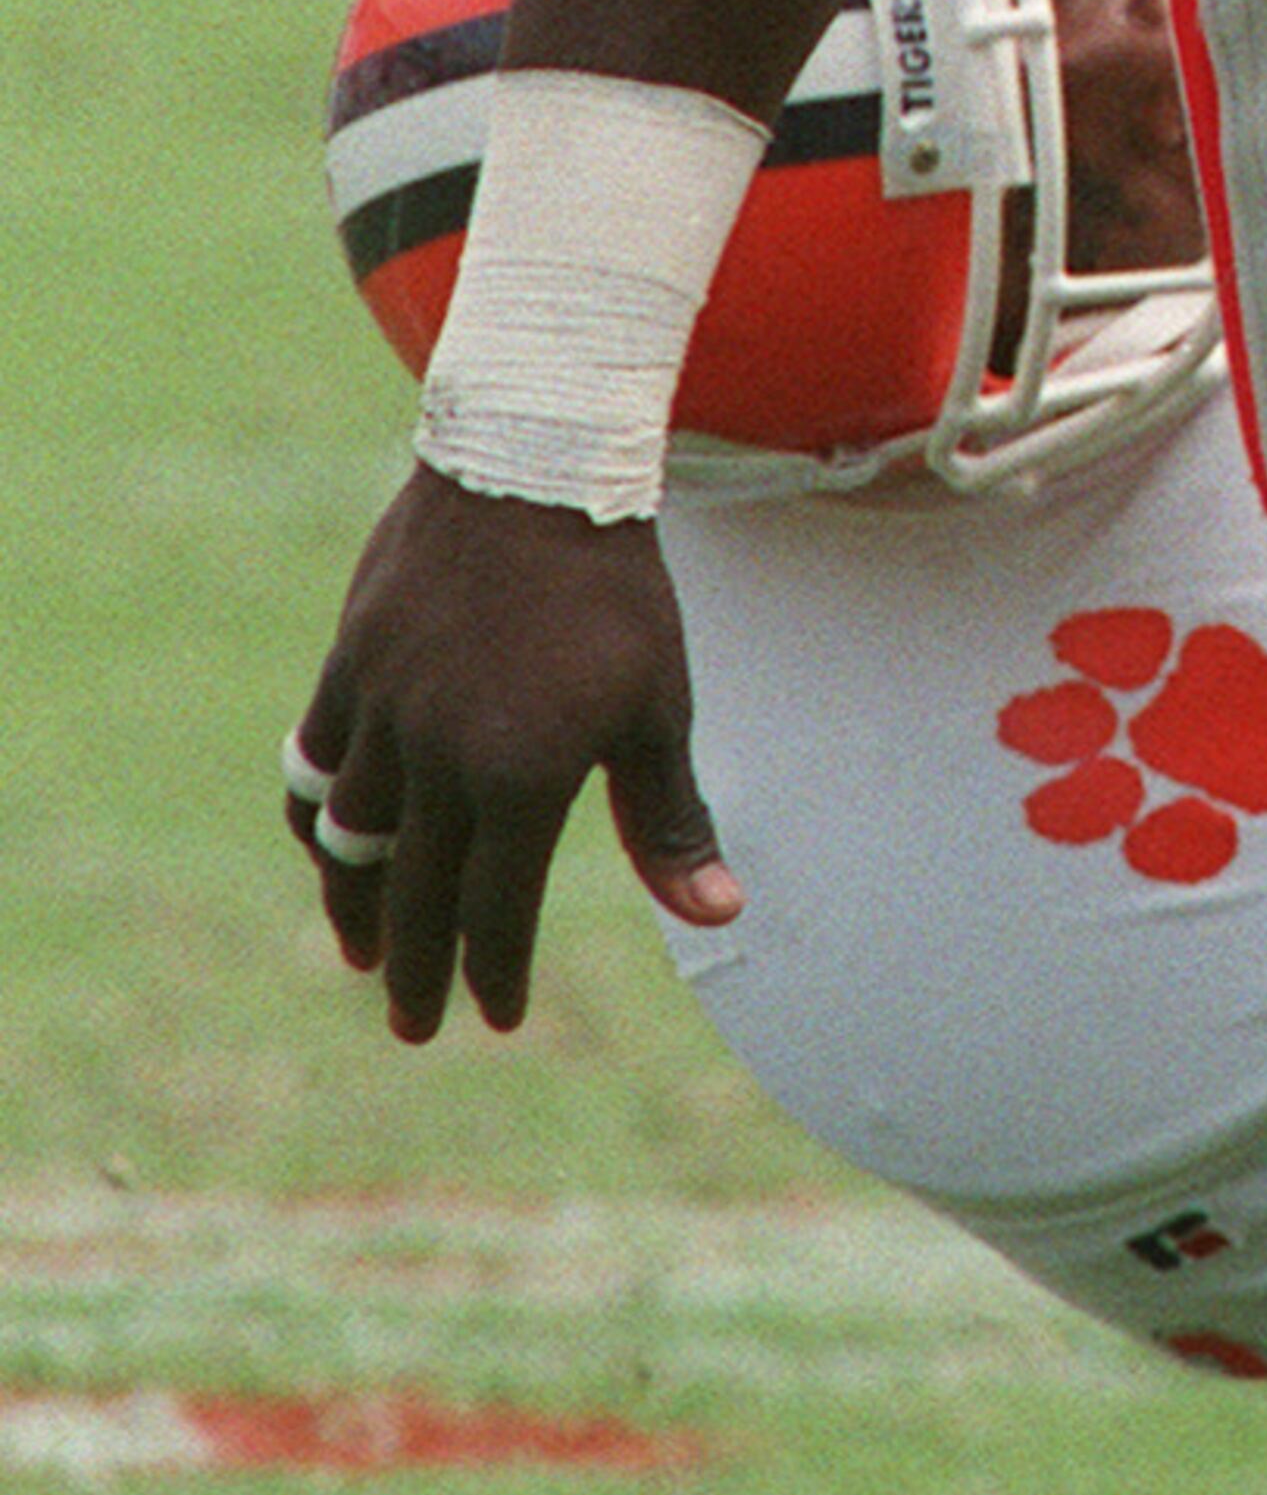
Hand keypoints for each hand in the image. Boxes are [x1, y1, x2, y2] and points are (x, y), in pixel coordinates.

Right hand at [284, 467, 737, 1042]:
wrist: (537, 467)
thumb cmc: (617, 591)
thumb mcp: (658, 706)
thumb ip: (671, 819)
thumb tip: (721, 915)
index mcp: (522, 777)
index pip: (497, 911)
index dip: (495, 973)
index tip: (497, 1017)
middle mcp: (441, 758)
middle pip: (415, 896)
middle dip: (416, 970)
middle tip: (415, 1026)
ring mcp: (385, 712)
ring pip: (351, 840)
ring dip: (357, 902)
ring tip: (367, 947)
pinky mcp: (350, 666)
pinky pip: (316, 765)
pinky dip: (321, 813)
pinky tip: (334, 839)